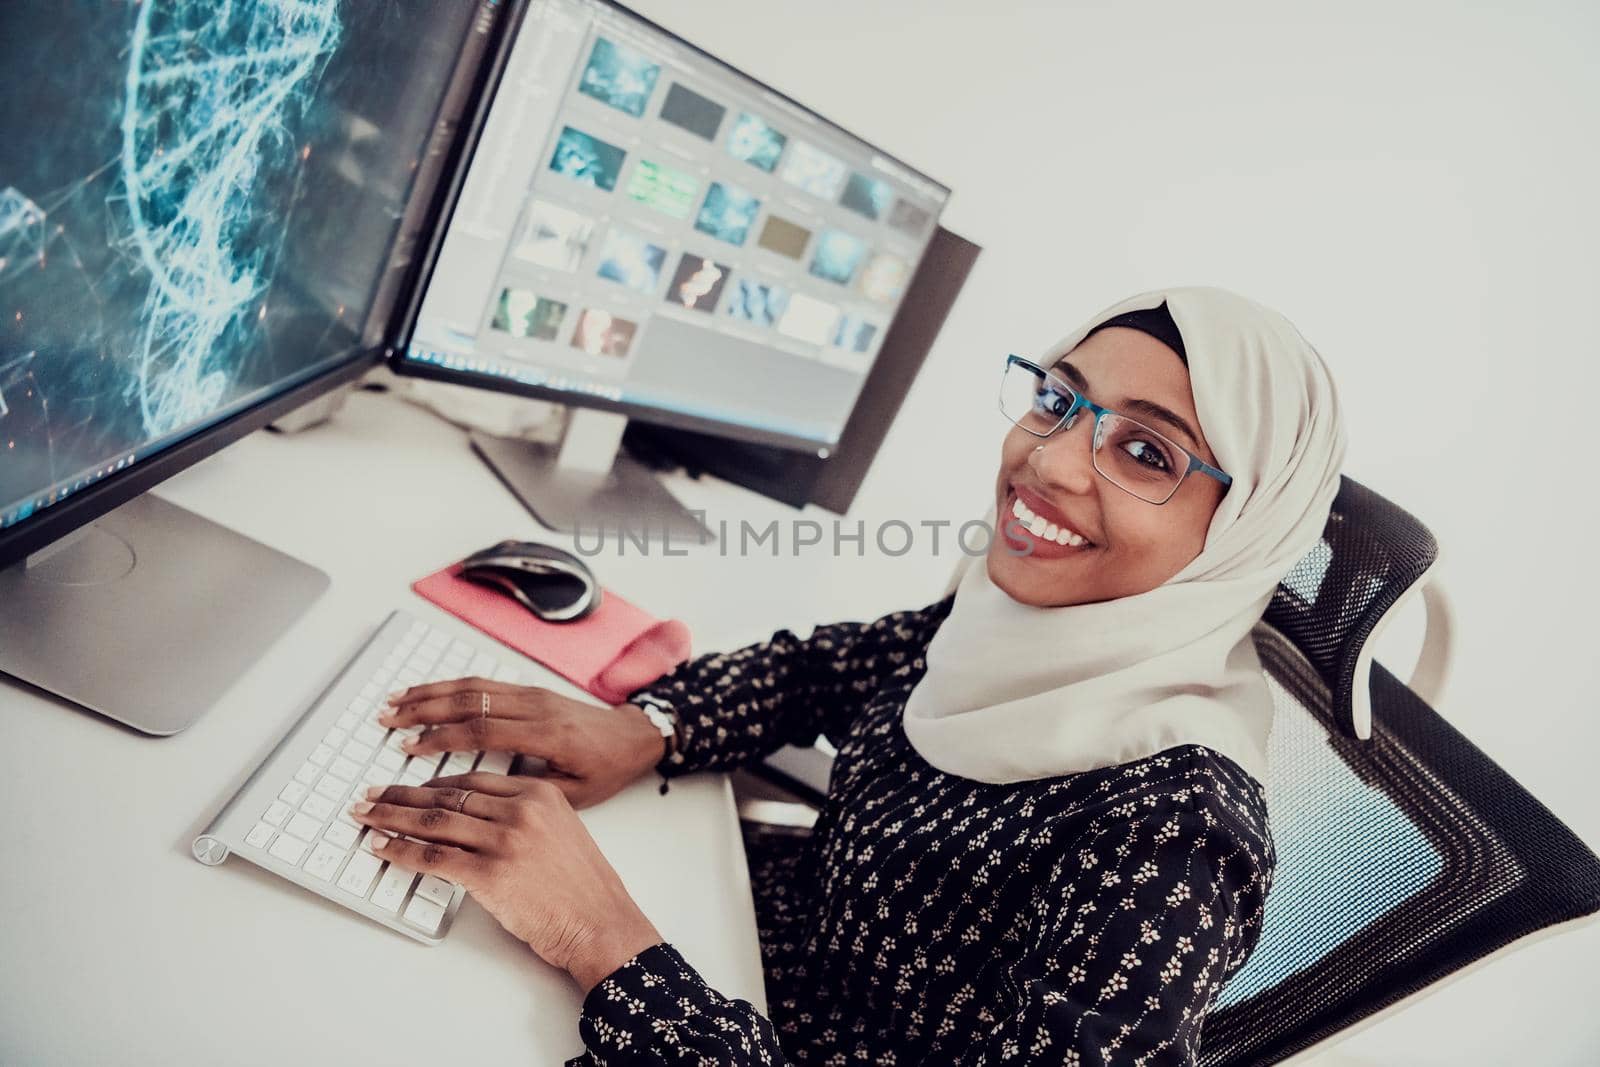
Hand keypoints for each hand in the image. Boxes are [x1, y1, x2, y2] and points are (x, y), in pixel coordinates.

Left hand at [351, 773, 662, 992]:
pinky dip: (402, 851)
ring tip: (367, 816)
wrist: (601, 922)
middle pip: (446, 796)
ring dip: (392, 817)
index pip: (471, 780)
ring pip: (434, 821)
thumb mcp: (560, 832)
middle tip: (372, 794)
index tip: (409, 786)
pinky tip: (383, 847)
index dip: (432, 783)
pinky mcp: (490, 874)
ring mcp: (505, 840)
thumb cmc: (583, 888)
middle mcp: (520, 809)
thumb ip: (523, 817)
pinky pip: (434, 856)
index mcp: (539, 792)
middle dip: (401, 795)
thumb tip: (474, 820)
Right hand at [379, 678, 666, 807]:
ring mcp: (532, 694)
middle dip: (423, 710)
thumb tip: (482, 801)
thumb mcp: (575, 794)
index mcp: (547, 735)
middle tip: (387, 721)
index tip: (408, 748)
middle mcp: (536, 707)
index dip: (441, 739)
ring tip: (395, 702)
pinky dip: (451, 686)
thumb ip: (530, 793)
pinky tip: (427, 693)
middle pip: (470, 702)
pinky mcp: (530, 691)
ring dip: (430, 693)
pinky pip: (484, 684)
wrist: (635, 736)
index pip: (482, 732)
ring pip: (473, 687)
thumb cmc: (607, 770)